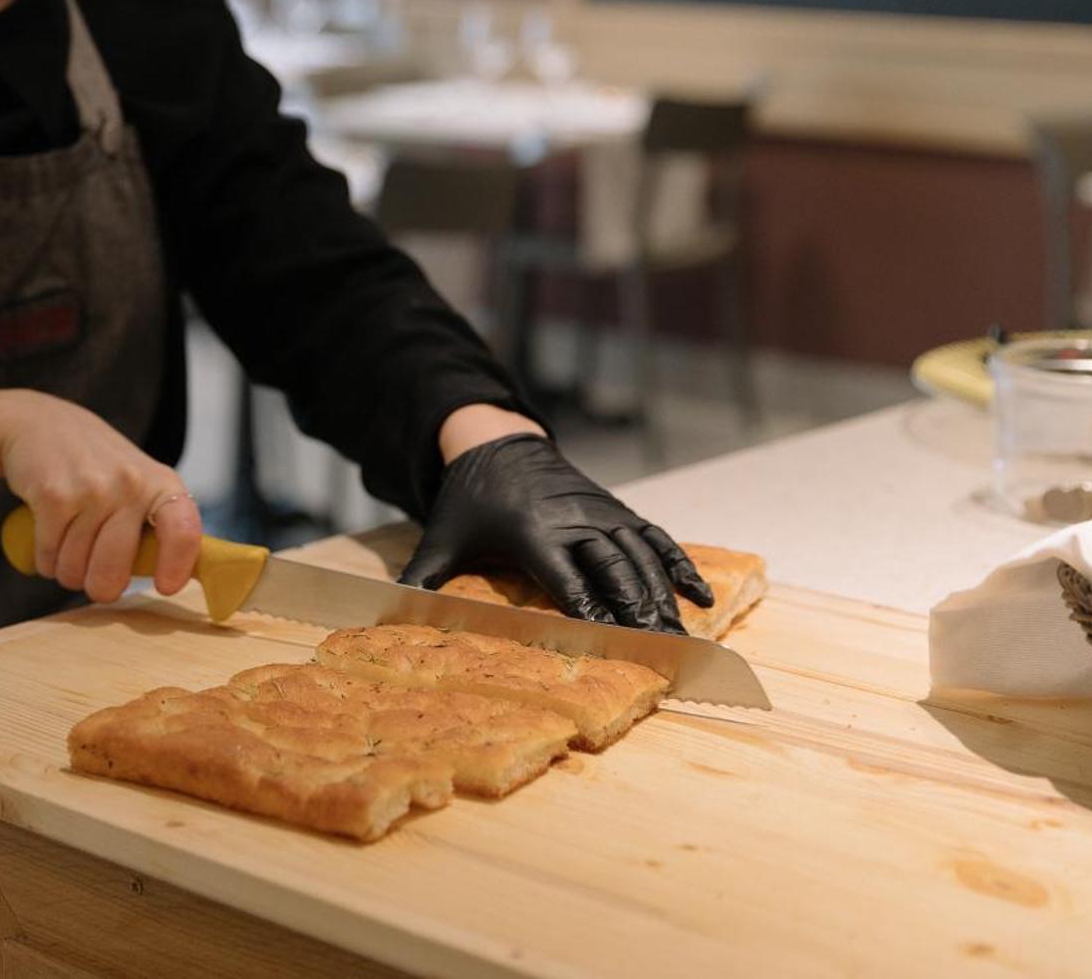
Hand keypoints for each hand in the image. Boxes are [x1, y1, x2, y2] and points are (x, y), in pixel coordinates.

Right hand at [0, 389, 198, 602]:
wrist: (40, 423)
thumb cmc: (96, 464)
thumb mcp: (139, 480)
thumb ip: (155, 523)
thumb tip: (173, 579)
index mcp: (160, 484)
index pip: (183, 531)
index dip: (176, 566)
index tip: (165, 586)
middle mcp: (130, 485)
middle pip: (114, 571)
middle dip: (100, 586)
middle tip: (96, 578)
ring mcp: (91, 490)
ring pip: (75, 569)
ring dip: (67, 569)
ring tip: (68, 543)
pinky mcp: (53, 496)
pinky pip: (49, 557)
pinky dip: (45, 558)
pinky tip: (49, 536)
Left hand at [400, 433, 712, 632]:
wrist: (496, 444)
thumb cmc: (468, 501)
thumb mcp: (441, 537)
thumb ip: (422, 577)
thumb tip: (391, 612)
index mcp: (531, 530)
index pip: (566, 575)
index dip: (589, 606)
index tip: (611, 638)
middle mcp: (573, 519)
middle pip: (613, 567)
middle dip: (638, 607)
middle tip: (661, 647)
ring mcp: (600, 512)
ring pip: (640, 555)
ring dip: (663, 596)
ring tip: (681, 636)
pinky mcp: (616, 510)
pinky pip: (656, 538)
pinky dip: (680, 566)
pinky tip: (700, 597)